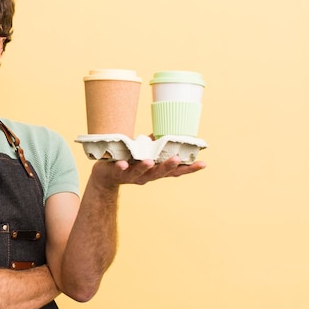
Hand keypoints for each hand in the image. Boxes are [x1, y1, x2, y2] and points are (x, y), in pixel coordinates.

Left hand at [90, 156, 205, 190]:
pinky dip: (122, 167)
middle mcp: (146, 176)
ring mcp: (131, 176)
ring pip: (140, 174)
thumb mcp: (144, 152)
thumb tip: (170, 132)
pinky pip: (119, 171)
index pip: (175, 171)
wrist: (105, 175)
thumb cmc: (129, 160)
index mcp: (155, 171)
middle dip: (168, 166)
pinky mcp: (117, 174)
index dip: (188, 169)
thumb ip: (156, 145)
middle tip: (177, 159)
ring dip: (145, 168)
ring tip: (150, 162)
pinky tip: (123, 164)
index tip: (203, 164)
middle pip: (159, 173)